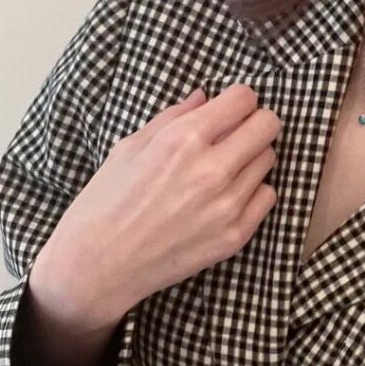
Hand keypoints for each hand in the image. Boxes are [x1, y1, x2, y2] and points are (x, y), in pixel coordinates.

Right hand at [39, 84, 281, 328]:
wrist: (95, 269)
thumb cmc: (105, 203)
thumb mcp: (129, 148)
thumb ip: (174, 117)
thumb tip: (205, 96)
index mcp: (183, 140)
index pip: (244, 99)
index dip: (239, 100)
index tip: (231, 108)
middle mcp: (212, 170)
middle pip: (268, 125)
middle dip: (254, 122)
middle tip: (237, 132)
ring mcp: (228, 205)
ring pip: (269, 159)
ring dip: (251, 157)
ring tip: (224, 168)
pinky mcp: (236, 235)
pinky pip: (267, 195)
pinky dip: (252, 191)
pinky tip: (227, 196)